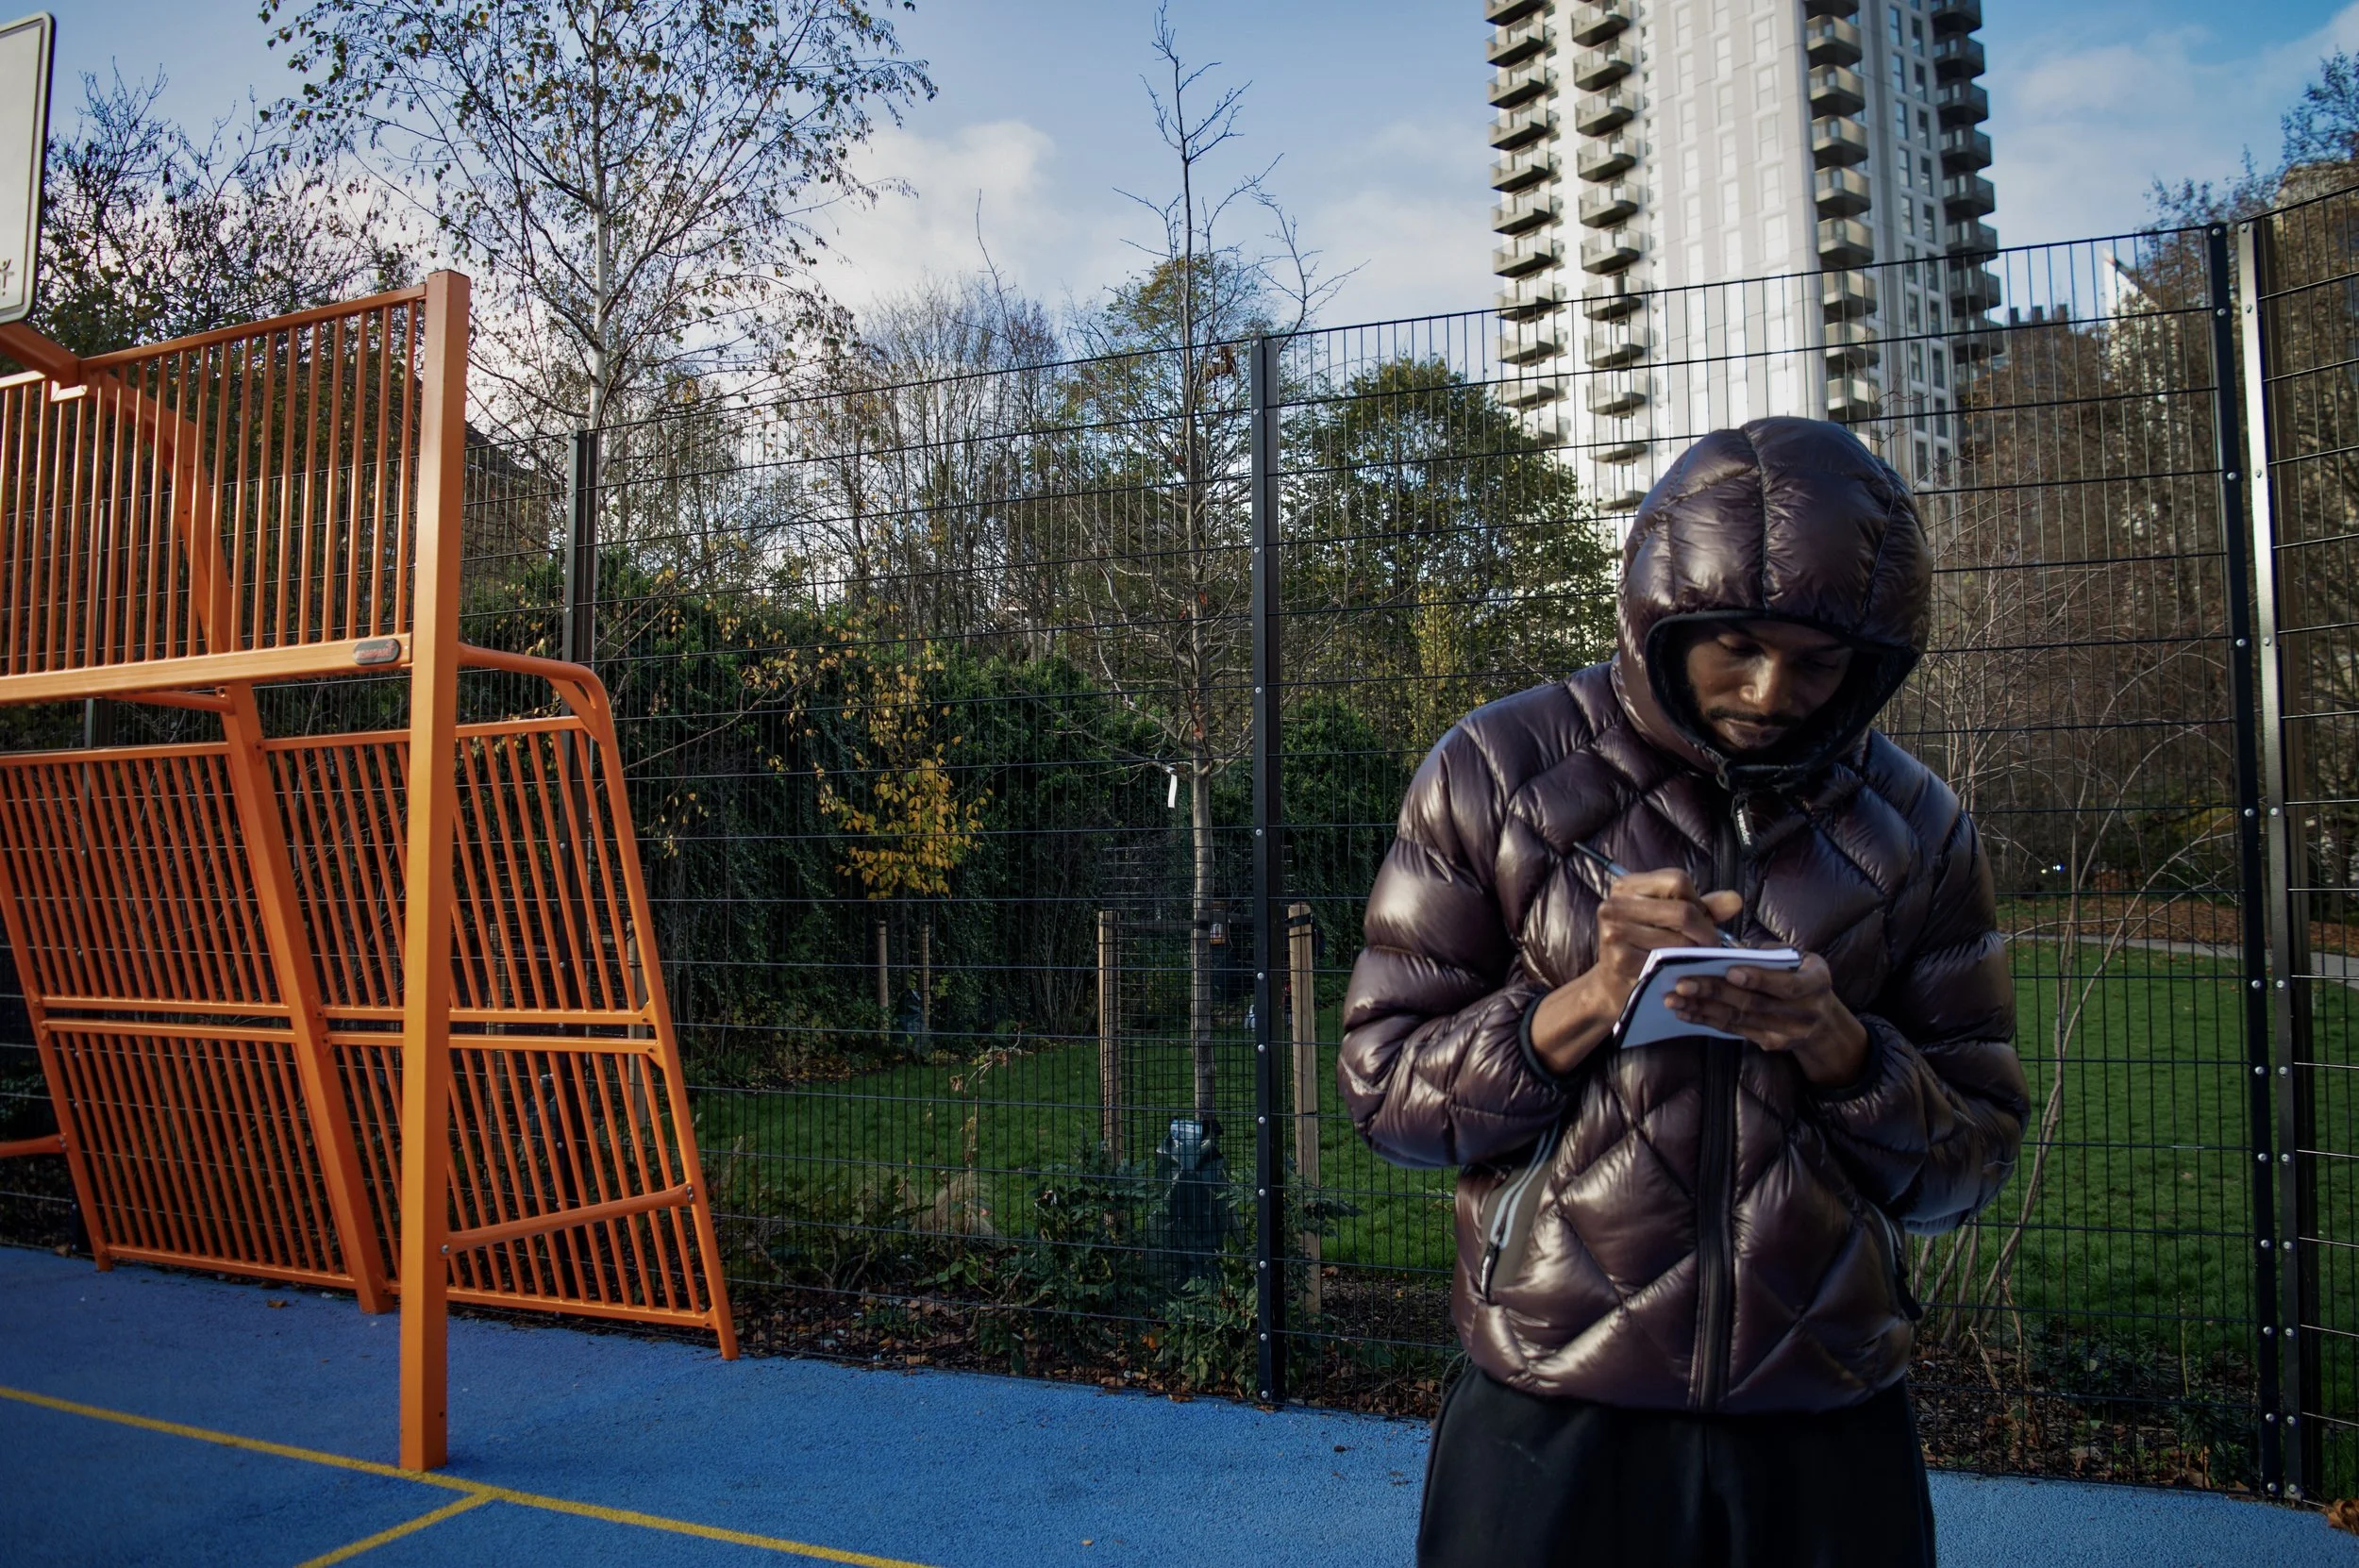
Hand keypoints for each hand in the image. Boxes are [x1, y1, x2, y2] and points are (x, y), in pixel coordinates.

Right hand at [1529, 868, 1741, 1075]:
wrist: (1613, 986)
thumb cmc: (1645, 947)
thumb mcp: (1671, 920)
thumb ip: (1703, 908)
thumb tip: (1735, 900)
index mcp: (1626, 886)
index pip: (1677, 881)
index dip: (1698, 901)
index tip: (1700, 919)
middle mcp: (1614, 905)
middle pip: (1682, 910)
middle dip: (1705, 931)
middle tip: (1709, 946)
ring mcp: (1614, 932)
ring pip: (1679, 939)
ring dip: (1696, 953)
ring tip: (1693, 959)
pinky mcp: (1620, 959)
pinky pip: (1668, 962)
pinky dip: (1682, 968)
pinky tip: (1680, 971)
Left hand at [1666, 954, 1870, 1087]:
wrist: (1823, 1021)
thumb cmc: (1803, 976)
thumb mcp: (1799, 958)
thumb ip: (1769, 953)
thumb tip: (1727, 948)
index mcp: (1816, 983)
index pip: (1786, 984)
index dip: (1758, 979)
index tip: (1729, 970)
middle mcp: (1804, 1012)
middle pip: (1754, 1003)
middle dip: (1715, 992)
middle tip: (1683, 983)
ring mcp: (1786, 1033)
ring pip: (1739, 1019)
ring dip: (1702, 1009)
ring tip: (1674, 999)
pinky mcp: (1768, 1043)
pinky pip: (1733, 1030)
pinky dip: (1706, 1020)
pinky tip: (1685, 1012)